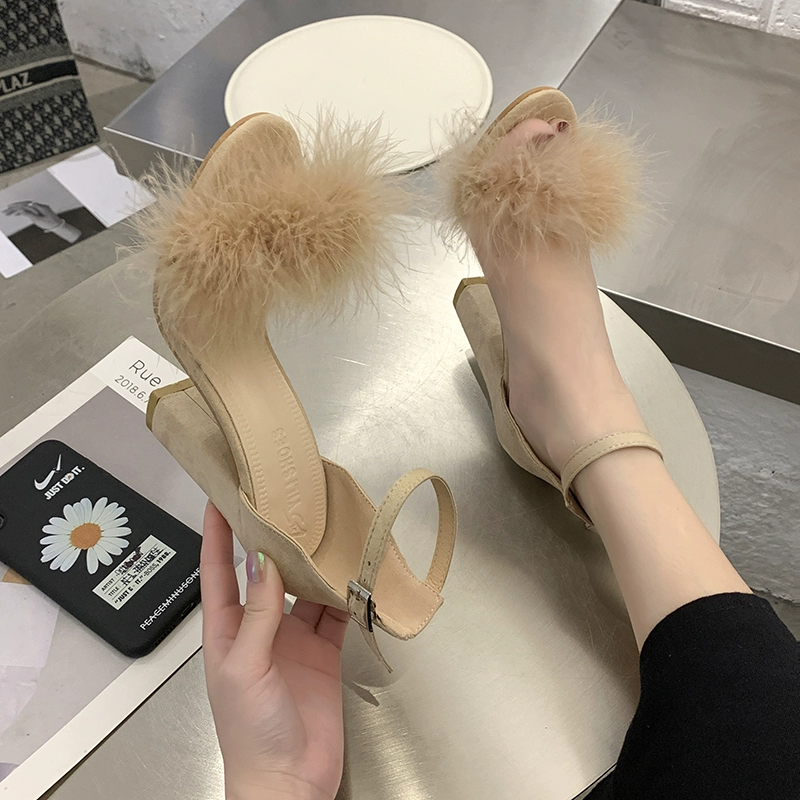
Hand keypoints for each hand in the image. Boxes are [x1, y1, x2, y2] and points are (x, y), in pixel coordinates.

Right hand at [4, 201, 62, 228]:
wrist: (59, 225)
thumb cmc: (50, 223)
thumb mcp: (39, 220)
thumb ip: (30, 215)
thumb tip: (21, 210)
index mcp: (39, 206)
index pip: (25, 204)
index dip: (16, 205)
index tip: (9, 207)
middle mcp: (38, 206)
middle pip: (24, 204)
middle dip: (14, 207)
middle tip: (5, 209)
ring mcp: (38, 208)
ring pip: (25, 207)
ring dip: (16, 210)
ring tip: (8, 213)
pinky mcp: (38, 211)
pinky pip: (28, 210)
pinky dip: (22, 212)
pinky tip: (15, 215)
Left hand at [201, 502, 347, 799]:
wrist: (288, 782)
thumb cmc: (249, 733)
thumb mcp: (245, 667)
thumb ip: (258, 614)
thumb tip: (262, 562)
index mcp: (226, 631)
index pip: (218, 571)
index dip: (217, 534)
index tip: (220, 498)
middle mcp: (258, 629)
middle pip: (265, 573)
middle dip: (273, 540)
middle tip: (285, 504)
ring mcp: (291, 640)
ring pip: (303, 589)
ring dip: (313, 565)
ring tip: (325, 533)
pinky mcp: (322, 653)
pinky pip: (333, 615)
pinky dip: (344, 597)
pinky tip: (351, 578)